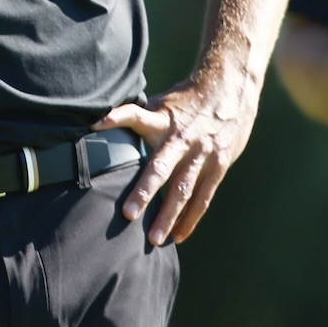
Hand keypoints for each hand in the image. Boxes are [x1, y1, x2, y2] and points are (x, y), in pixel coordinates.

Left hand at [95, 73, 260, 246]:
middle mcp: (182, 139)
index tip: (96, 126)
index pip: (135, 115)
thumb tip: (104, 128)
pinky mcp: (219, 165)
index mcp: (163, 119)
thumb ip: (142, 119)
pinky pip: (203, 197)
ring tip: (155, 239)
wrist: (231, 87)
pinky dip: (190, 218)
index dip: (117, 118)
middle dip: (145, 191)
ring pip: (184, 190)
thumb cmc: (188, 98)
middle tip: (128, 214)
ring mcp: (202, 154)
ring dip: (169, 216)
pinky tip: (178, 235)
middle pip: (161, 167)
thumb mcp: (163, 102)